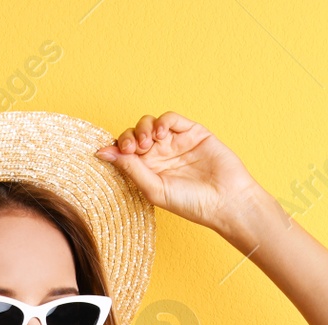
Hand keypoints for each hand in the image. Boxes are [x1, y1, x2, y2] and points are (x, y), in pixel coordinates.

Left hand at [96, 112, 274, 251]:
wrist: (225, 200)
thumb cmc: (191, 203)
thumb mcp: (153, 188)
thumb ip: (129, 168)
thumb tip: (102, 152)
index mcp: (148, 171)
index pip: (124, 152)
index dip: (116, 148)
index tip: (108, 151)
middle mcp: (160, 156)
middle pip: (134, 135)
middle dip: (129, 137)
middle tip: (134, 148)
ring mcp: (176, 143)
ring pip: (150, 124)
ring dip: (143, 128)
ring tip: (148, 143)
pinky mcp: (192, 132)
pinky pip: (171, 118)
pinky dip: (162, 122)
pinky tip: (162, 135)